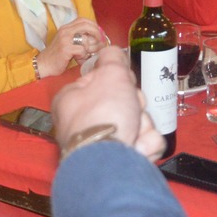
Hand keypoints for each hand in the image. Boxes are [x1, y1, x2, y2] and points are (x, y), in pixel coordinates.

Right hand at [36, 17, 106, 78]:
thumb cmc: (57, 55)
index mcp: (66, 28)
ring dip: (89, 49)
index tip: (100, 32)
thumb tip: (96, 39)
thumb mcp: (67, 42)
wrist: (43, 64)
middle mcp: (65, 31)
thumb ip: (78, 38)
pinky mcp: (66, 49)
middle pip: (86, 25)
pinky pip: (82, 50)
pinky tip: (78, 59)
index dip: (93, 25)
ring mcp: (65, 39)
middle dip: (96, 32)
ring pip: (85, 39)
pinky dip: (83, 56)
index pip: (83, 20)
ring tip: (85, 55)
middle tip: (102, 41)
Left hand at [51, 47, 166, 163]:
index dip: (119, 81)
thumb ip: (113, 57)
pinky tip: (139, 149)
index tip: (126, 82)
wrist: (110, 164)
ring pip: (136, 124)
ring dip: (143, 126)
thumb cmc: (105, 113)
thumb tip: (113, 52)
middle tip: (133, 109)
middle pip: (122, 103)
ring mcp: (99, 147)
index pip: (102, 82)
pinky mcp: (117, 164)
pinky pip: (140, 145)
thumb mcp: (111, 73)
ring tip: (136, 134)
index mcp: (71, 100)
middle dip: (136, 106)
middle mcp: (81, 124)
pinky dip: (145, 145)